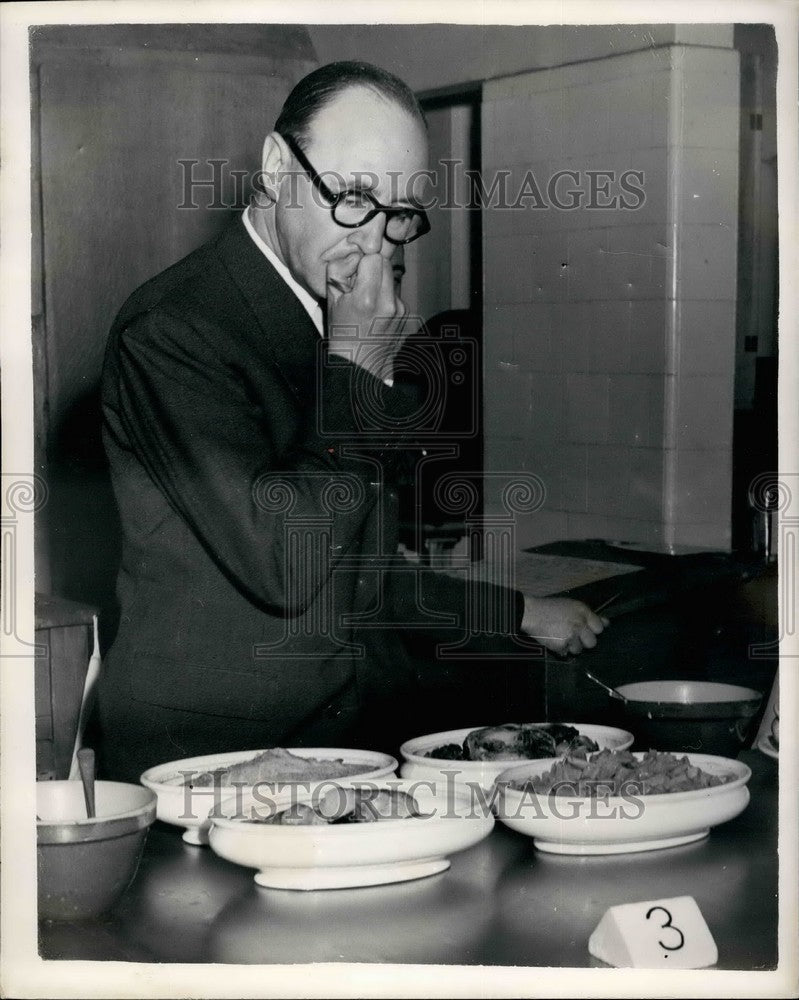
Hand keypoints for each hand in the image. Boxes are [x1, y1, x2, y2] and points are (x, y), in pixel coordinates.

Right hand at [326, 253, 407, 382]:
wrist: (360, 363)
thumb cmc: (342, 332)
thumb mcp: (331, 300)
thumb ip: (338, 270)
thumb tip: (355, 255)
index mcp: (367, 298)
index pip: (373, 258)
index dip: (362, 263)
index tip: (354, 276)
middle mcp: (388, 303)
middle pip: (386, 263)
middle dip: (372, 269)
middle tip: (360, 285)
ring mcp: (400, 309)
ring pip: (391, 277)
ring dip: (380, 283)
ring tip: (368, 302)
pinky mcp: (407, 313)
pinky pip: (395, 293)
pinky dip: (386, 297)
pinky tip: (377, 313)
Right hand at [520, 595, 606, 655]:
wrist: (531, 613)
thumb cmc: (550, 608)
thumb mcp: (571, 606)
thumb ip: (589, 615)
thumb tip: (607, 622)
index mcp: (582, 611)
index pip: (599, 627)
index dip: (593, 630)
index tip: (586, 630)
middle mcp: (579, 623)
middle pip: (592, 642)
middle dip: (584, 641)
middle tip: (574, 636)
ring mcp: (571, 635)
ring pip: (579, 650)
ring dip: (571, 646)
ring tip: (561, 637)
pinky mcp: (561, 645)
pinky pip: (566, 653)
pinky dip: (560, 649)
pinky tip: (554, 640)